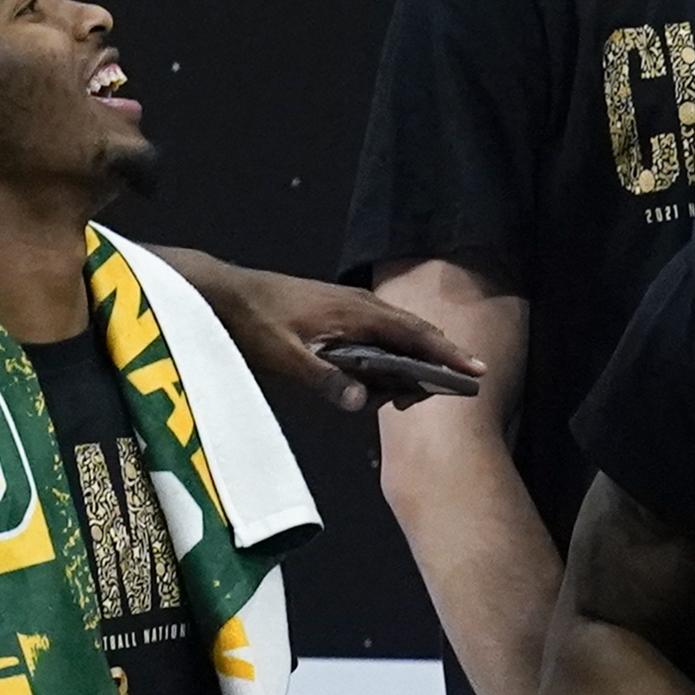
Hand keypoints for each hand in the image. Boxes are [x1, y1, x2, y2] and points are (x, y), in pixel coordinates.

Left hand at [172, 253, 485, 416]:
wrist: (219, 292)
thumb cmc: (250, 322)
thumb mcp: (283, 357)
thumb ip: (324, 379)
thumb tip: (364, 403)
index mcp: (354, 313)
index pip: (414, 333)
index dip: (447, 353)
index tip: (475, 370)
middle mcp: (358, 302)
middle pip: (414, 327)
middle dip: (440, 354)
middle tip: (462, 380)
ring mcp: (347, 302)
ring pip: (398, 325)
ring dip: (417, 350)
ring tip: (426, 379)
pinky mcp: (335, 307)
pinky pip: (380, 325)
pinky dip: (395, 344)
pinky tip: (387, 364)